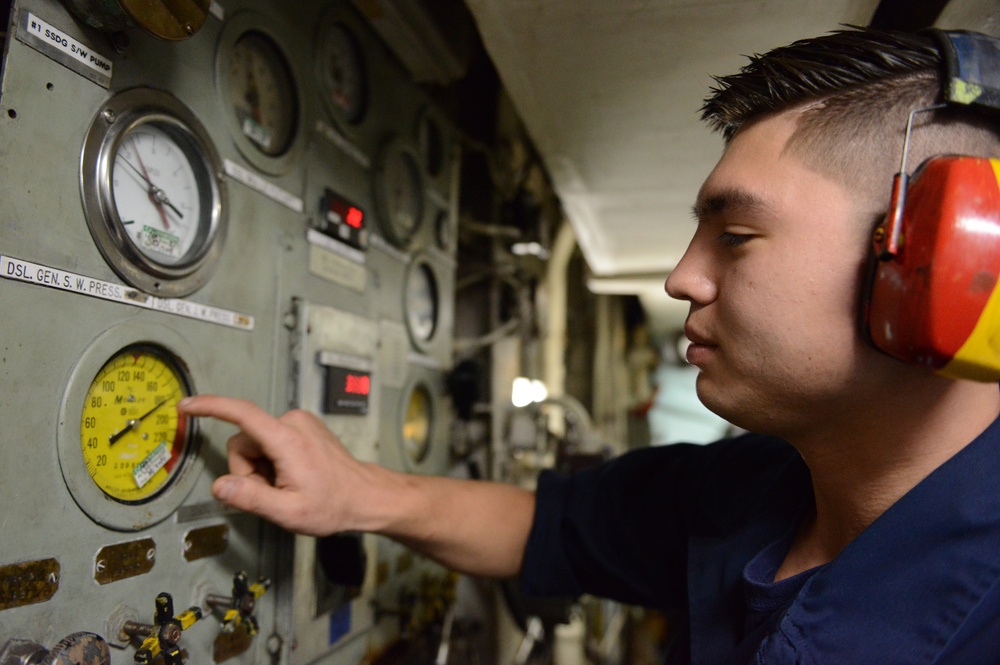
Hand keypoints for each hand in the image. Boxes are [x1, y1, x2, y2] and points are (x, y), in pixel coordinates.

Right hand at [177, 395, 378, 535]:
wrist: (364, 496)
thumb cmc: (333, 505)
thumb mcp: (288, 511)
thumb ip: (251, 498)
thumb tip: (220, 486)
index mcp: (287, 439)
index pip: (241, 413)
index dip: (211, 407)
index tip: (187, 406)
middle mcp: (293, 422)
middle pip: (243, 442)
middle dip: (248, 470)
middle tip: (272, 492)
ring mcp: (299, 422)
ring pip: (255, 444)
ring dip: (260, 468)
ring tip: (285, 485)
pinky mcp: (302, 427)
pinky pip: (270, 441)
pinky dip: (272, 461)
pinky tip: (292, 476)